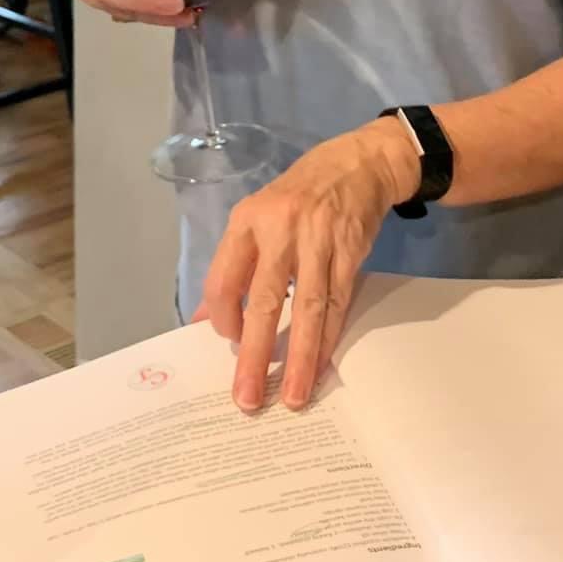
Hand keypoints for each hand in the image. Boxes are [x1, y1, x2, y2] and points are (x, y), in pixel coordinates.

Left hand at [202, 120, 419, 411]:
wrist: (357, 165)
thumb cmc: (296, 198)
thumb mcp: (255, 219)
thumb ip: (232, 267)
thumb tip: (205, 321)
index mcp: (247, 221)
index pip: (224, 279)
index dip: (223, 318)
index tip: (228, 341)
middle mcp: (280, 229)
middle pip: (264, 300)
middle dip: (253, 354)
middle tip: (247, 397)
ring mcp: (318, 240)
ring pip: (307, 308)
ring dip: (300, 357)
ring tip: (292, 396)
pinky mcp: (350, 251)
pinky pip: (336, 302)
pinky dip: (328, 337)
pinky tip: (320, 364)